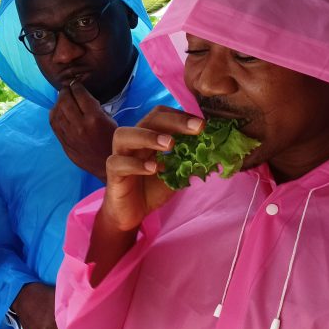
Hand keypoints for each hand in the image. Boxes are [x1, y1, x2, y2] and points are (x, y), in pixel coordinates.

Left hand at [49, 81, 117, 180]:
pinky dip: (54, 114)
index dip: (76, 86)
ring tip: (62, 98)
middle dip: (65, 91)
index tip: (76, 83)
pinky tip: (57, 111)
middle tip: (67, 89)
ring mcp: (70, 135)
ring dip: (58, 102)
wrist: (109, 167)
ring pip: (57, 111)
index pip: (80, 94)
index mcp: (94, 118)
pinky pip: (54, 124)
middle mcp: (80, 125)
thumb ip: (96, 108)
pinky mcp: (64, 143)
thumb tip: (82, 97)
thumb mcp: (110, 121)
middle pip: (65, 101)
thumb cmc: (113, 142)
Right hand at [85, 107, 203, 284]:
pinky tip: (154, 169)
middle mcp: (133, 141)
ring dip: (149, 136)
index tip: (202, 125)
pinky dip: (136, 164)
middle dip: (174, 121)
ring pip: (124, 135)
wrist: (131, 213)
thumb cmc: (151, 189)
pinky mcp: (112, 174)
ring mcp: (120, 155)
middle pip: (148, 120)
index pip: (162, 115)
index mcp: (148, 136)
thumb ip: (190, 161)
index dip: (181, 116)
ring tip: (170, 144)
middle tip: (197, 128)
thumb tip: (216, 152)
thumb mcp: (176, 174)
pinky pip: (118, 163)